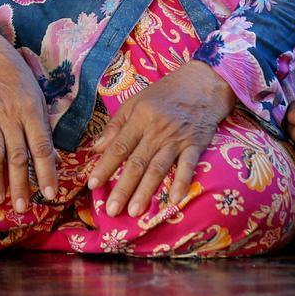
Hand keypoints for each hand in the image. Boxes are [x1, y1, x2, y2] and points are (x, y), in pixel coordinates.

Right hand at [0, 25, 58, 213]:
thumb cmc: (14, 74)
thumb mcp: (35, 94)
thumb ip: (40, 123)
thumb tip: (50, 154)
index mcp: (31, 110)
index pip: (42, 147)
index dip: (46, 172)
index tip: (50, 195)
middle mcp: (11, 114)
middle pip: (18, 154)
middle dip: (21, 183)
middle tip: (23, 208)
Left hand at [86, 60, 232, 219]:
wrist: (203, 83)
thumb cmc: (165, 93)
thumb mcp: (136, 101)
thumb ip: (116, 125)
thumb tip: (96, 148)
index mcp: (139, 118)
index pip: (119, 146)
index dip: (105, 166)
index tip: (92, 184)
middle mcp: (156, 130)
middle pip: (136, 162)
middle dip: (123, 188)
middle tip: (111, 210)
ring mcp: (177, 138)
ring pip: (158, 168)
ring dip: (146, 191)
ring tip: (134, 212)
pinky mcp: (196, 144)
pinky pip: (188, 166)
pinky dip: (182, 183)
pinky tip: (175, 201)